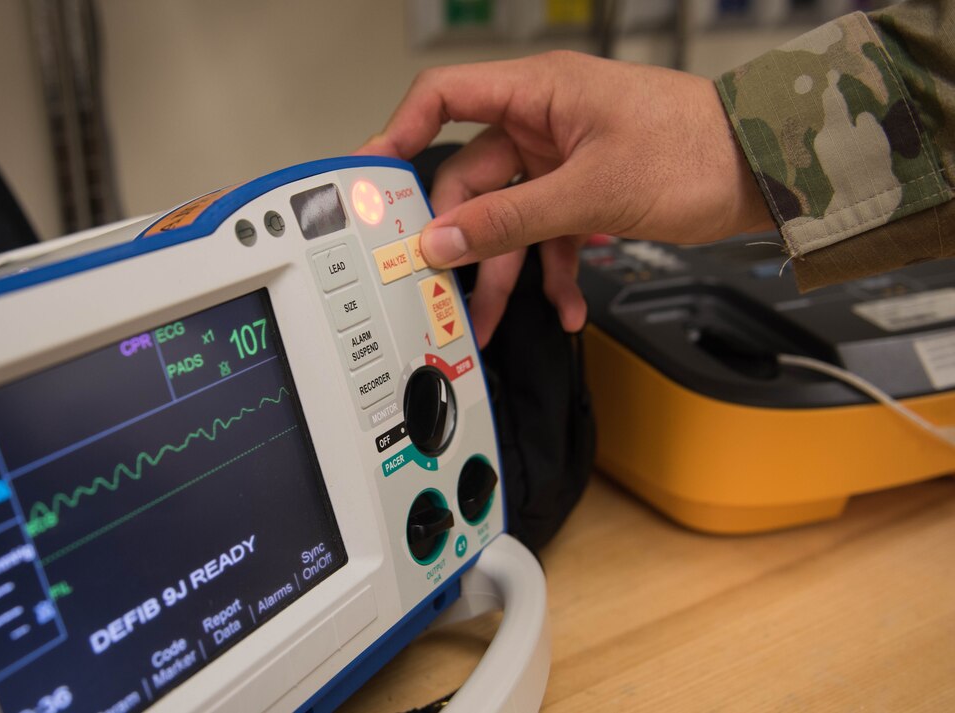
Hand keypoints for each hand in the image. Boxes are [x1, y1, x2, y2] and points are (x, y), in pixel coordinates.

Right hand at [355, 51, 772, 345]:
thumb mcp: (593, 191)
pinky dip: (554, 272)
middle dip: (462, 239)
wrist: (764, 174)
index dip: (399, 134)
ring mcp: (563, 161)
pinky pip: (550, 236)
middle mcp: (542, 123)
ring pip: (510, 218)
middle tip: (441, 286)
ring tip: (497, 321)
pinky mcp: (586, 194)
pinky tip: (566, 307)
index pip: (443, 97)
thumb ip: (511, 219)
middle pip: (472, 179)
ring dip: (506, 271)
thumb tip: (442, 240)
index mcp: (538, 94)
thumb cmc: (695, 152)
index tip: (371, 183)